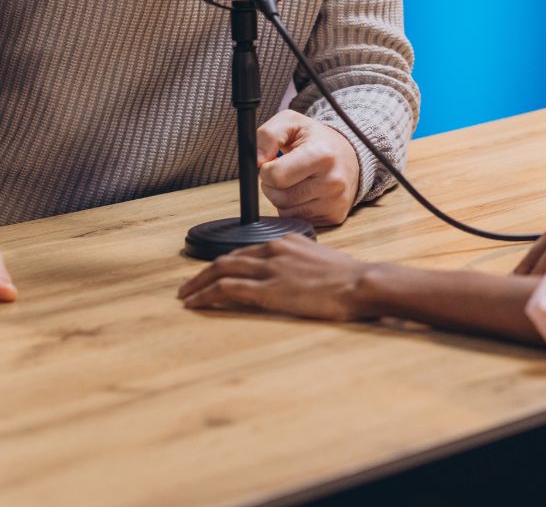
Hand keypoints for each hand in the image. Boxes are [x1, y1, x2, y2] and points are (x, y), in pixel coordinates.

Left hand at [179, 236, 372, 321]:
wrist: (360, 283)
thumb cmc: (349, 278)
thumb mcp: (321, 262)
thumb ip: (301, 264)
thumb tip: (293, 277)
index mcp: (286, 241)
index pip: (245, 249)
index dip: (225, 262)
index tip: (214, 273)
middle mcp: (273, 249)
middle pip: (226, 258)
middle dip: (202, 272)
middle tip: (188, 286)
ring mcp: (269, 269)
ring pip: (220, 271)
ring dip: (197, 284)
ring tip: (185, 296)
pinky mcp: (267, 290)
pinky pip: (226, 290)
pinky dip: (206, 295)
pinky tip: (196, 304)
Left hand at [256, 111, 360, 225]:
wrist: (349, 155)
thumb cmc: (316, 139)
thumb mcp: (291, 122)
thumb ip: (268, 135)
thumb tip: (257, 160)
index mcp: (321, 155)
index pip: (276, 176)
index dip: (267, 170)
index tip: (275, 162)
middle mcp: (332, 181)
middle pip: (279, 197)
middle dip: (273, 185)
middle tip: (284, 172)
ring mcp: (335, 202)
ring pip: (286, 211)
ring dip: (283, 198)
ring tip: (296, 181)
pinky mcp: (334, 216)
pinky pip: (298, 220)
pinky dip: (295, 209)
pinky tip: (305, 194)